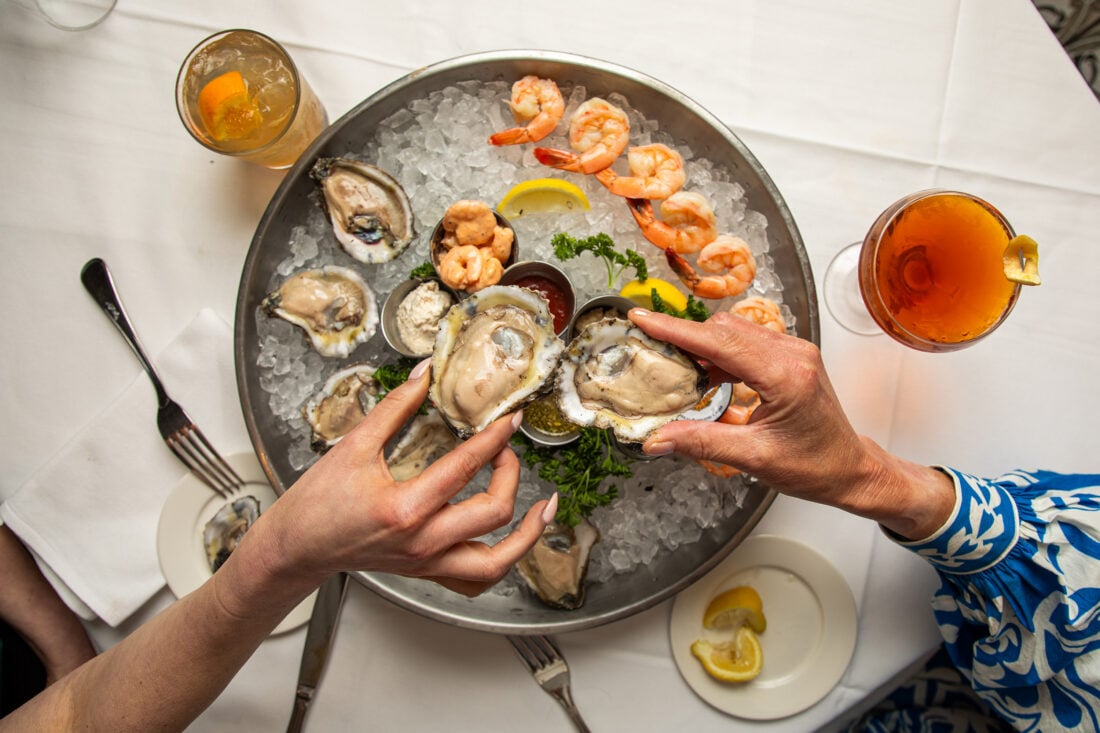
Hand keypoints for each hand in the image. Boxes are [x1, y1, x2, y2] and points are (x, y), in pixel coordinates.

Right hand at [260, 360, 554, 595]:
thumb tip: (423, 375)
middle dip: (510, 473)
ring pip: (497, 563)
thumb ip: (394, 408)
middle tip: (507, 449)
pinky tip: (512, 541)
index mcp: (404, 508)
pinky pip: (476, 581)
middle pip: (493, 511)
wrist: (296, 548)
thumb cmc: (317, 502)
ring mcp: (426, 563)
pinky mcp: (426, 572)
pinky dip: (502, 562)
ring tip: (544, 509)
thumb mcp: (353, 446)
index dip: (495, 439)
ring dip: (527, 535)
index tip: (510, 420)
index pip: (466, 467)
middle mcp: (422, 541)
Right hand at [628, 309, 953, 537]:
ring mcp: (794, 352)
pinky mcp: (791, 357)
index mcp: (786, 376)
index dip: (676, 330)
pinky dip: (719, 354)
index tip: (643, 319)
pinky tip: (705, 377)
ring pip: (734, 332)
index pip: (720, 342)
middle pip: (724, 329)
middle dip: (684, 336)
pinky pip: (746, 343)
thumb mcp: (753, 459)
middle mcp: (793, 354)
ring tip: (674, 366)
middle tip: (649, 348)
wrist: (850, 470)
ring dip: (701, 345)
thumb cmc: (814, 467)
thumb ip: (702, 442)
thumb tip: (657, 438)